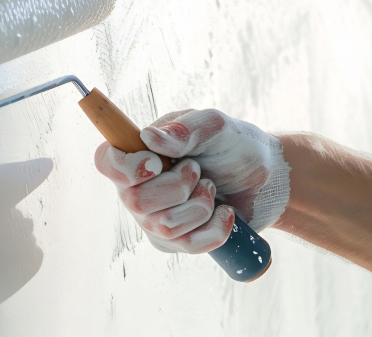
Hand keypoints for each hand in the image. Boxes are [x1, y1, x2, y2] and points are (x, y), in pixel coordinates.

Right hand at [94, 109, 290, 253]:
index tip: (156, 163)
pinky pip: (189, 244)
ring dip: (200, 205)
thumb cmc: (234, 145)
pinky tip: (225, 213)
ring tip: (212, 188)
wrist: (266, 178)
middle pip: (136, 201)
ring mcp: (154, 219)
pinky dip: (215, 227)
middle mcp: (137, 189)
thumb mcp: (214, 126)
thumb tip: (149, 137)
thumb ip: (184, 129)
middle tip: (198, 170)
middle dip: (178, 186)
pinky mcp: (177, 242)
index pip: (105, 162)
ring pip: (165, 226)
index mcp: (138, 154)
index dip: (124, 167)